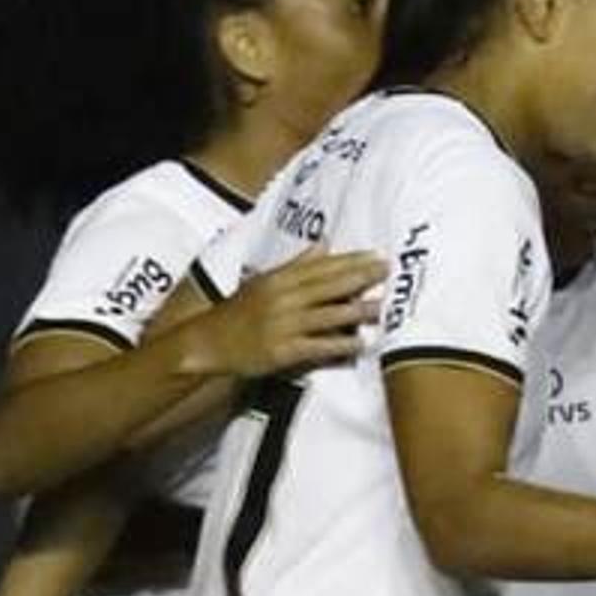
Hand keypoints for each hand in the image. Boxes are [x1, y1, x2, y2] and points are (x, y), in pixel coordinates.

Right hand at [191, 251, 385, 378]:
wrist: (208, 343)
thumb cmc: (239, 312)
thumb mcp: (264, 281)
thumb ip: (296, 264)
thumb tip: (324, 244)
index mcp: (278, 280)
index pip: (320, 267)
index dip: (350, 261)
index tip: (376, 255)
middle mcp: (282, 299)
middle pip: (327, 286)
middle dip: (359, 278)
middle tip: (387, 271)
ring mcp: (283, 325)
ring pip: (326, 315)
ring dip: (357, 311)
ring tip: (383, 307)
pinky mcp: (282, 351)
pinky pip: (317, 346)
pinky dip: (339, 344)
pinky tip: (360, 343)